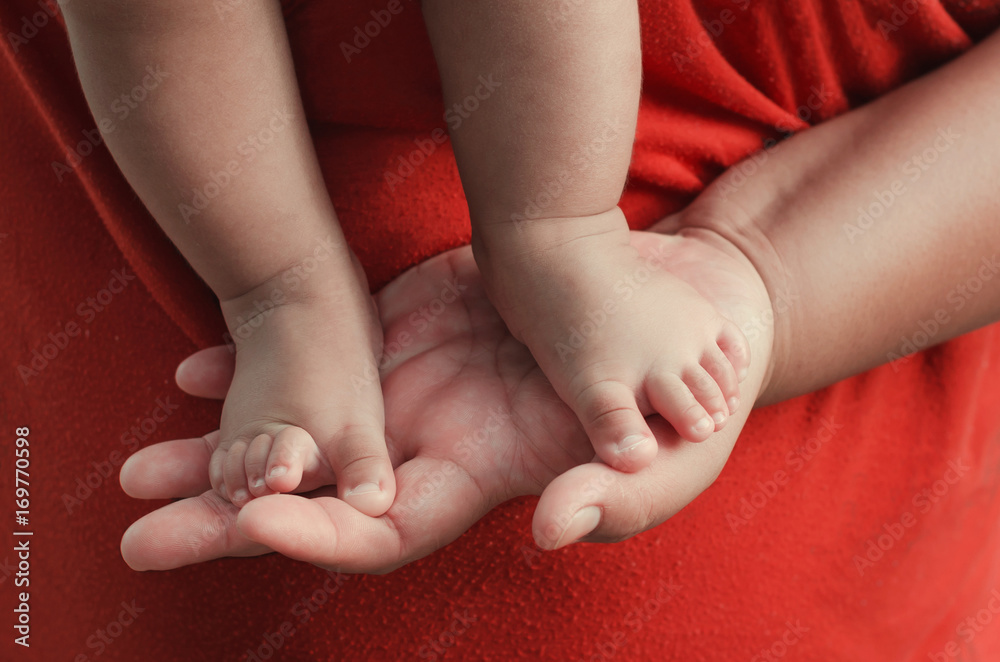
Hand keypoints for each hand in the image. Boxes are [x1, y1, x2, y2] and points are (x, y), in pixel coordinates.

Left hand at [120, 221, 774, 572]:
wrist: (674, 315)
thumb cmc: (684, 407)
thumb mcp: (667, 459)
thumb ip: (615, 498)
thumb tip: (552, 529)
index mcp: (482, 477)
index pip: (386, 529)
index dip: (322, 533)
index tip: (254, 524)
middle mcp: (431, 439)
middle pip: (318, 494)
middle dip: (230, 518)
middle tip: (141, 533)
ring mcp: (414, 382)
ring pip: (303, 426)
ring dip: (221, 446)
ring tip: (139, 461)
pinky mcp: (409, 324)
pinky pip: (320, 352)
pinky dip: (260, 362)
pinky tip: (197, 368)